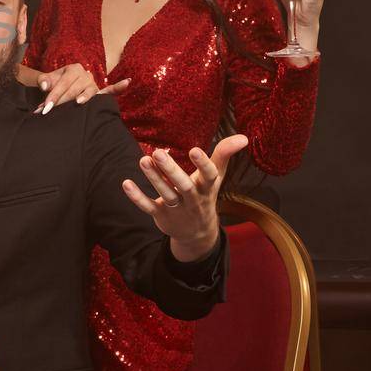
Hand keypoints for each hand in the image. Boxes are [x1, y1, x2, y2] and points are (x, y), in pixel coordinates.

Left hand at [33, 64, 130, 114]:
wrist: (60, 85)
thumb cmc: (54, 83)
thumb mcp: (47, 80)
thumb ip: (44, 81)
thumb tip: (44, 85)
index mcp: (73, 69)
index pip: (63, 83)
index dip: (53, 95)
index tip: (45, 108)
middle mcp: (86, 74)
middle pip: (75, 89)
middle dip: (61, 102)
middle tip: (50, 112)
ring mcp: (94, 84)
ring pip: (88, 93)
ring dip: (83, 98)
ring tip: (78, 103)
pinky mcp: (99, 93)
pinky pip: (110, 90)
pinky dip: (118, 87)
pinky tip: (127, 82)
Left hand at [121, 134, 248, 260]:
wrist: (197, 233)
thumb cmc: (205, 194)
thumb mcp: (216, 176)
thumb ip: (224, 155)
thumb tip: (244, 137)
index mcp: (207, 188)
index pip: (209, 176)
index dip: (203, 164)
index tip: (194, 149)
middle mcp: (193, 199)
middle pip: (183, 185)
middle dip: (171, 170)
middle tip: (158, 152)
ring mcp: (176, 208)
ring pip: (165, 194)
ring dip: (154, 178)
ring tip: (143, 160)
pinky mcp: (161, 215)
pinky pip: (148, 206)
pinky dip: (137, 197)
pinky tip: (126, 183)